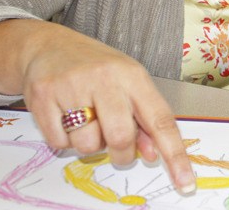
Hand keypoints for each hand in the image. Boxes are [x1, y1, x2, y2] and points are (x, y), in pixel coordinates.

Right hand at [20, 24, 196, 193]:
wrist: (50, 45)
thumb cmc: (96, 67)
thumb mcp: (127, 83)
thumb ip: (143, 118)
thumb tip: (154, 153)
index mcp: (132, 75)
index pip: (160, 119)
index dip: (174, 153)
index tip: (185, 182)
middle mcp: (104, 78)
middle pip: (120, 137)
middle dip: (120, 152)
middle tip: (115, 143)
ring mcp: (72, 86)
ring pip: (87, 145)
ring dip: (89, 144)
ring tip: (86, 119)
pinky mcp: (43, 97)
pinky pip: (59, 143)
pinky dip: (64, 139)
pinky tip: (64, 115)